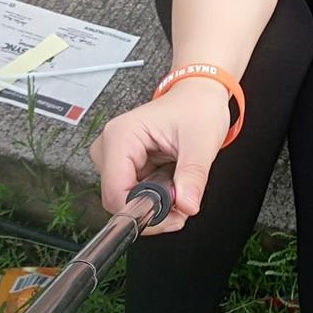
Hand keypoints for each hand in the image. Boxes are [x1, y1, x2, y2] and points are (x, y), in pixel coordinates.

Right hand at [89, 78, 230, 234]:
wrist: (198, 96)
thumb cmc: (197, 108)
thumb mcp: (202, 142)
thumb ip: (193, 176)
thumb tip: (186, 205)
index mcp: (121, 135)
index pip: (115, 193)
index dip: (143, 213)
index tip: (173, 216)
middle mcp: (110, 146)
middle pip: (119, 200)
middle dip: (154, 210)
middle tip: (184, 201)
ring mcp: (114, 157)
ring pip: (127, 201)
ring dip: (156, 204)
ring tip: (181, 185)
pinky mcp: (123, 165)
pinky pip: (134, 194)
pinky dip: (156, 197)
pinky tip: (172, 182)